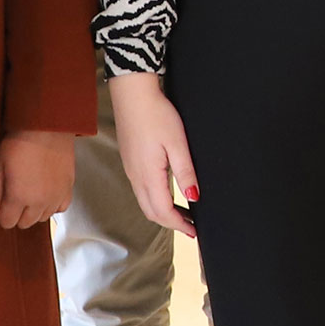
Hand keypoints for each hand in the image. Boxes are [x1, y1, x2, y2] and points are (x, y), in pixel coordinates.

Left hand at [0, 130, 76, 228]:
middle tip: (15, 195)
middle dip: (17, 214)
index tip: (3, 202)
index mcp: (18, 198)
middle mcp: (39, 202)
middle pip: (25, 223)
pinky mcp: (68, 189)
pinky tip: (45, 193)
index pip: (7, 222)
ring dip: (34, 210)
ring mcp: (56, 197)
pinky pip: (60, 209)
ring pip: (42, 218)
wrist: (46, 128)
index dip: (2, 213)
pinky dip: (52, 205)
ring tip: (30, 191)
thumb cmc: (19, 143)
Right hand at [107, 71, 197, 237]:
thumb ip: (185, 172)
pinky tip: (167, 194)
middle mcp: (136, 176)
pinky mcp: (130, 161)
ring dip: (163, 213)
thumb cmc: (156, 114)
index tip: (194, 231)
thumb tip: (194, 196)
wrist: (132, 93)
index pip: (163, 211)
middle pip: (151, 212)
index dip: (179, 225)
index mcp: (148, 175)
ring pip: (145, 202)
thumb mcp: (177, 143)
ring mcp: (131, 169)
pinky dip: (155, 200)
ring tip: (183, 215)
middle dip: (171, 223)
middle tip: (190, 227)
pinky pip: (141, 190)